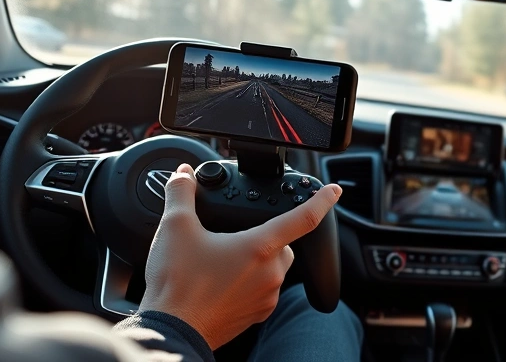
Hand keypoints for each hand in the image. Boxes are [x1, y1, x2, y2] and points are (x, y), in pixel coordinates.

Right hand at [138, 163, 341, 349]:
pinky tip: (222, 281)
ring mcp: (265, 297)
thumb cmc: (176, 284)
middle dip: (268, 234)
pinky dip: (250, 282)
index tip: (334, 191)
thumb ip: (182, 193)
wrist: (171, 331)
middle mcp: (270, 273)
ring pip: (274, 268)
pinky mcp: (256, 315)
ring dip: (258, 260)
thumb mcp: (175, 228)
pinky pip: (263, 291)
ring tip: (223, 259)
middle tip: (237, 234)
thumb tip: (183, 175)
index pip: (303, 218)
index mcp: (259, 247)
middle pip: (284, 244)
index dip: (322, 201)